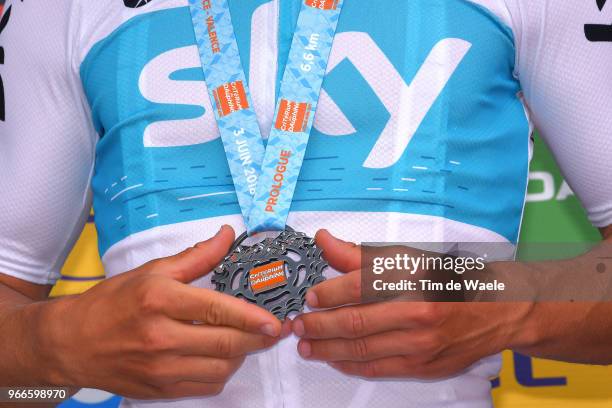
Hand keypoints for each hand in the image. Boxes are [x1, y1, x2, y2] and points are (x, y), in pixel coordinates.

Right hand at [36, 226, 285, 398]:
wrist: (72, 342)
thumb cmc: (112, 302)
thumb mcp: (152, 271)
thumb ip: (196, 256)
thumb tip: (226, 237)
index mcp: (160, 300)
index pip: (217, 310)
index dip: (251, 317)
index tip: (273, 320)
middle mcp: (161, 336)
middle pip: (225, 344)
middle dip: (257, 339)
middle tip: (272, 331)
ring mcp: (160, 368)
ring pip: (220, 369)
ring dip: (241, 356)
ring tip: (246, 341)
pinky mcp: (159, 389)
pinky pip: (204, 387)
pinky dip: (221, 374)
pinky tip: (221, 358)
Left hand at [291, 230, 531, 379]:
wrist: (494, 311)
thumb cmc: (446, 282)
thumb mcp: (406, 258)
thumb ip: (359, 254)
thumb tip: (324, 240)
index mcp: (412, 278)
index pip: (358, 286)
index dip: (328, 293)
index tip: (310, 297)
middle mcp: (417, 311)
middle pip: (355, 322)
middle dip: (319, 325)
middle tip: (298, 324)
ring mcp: (421, 343)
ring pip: (363, 349)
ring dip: (328, 349)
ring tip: (306, 345)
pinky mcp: (423, 366)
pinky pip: (378, 368)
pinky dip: (351, 365)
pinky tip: (334, 359)